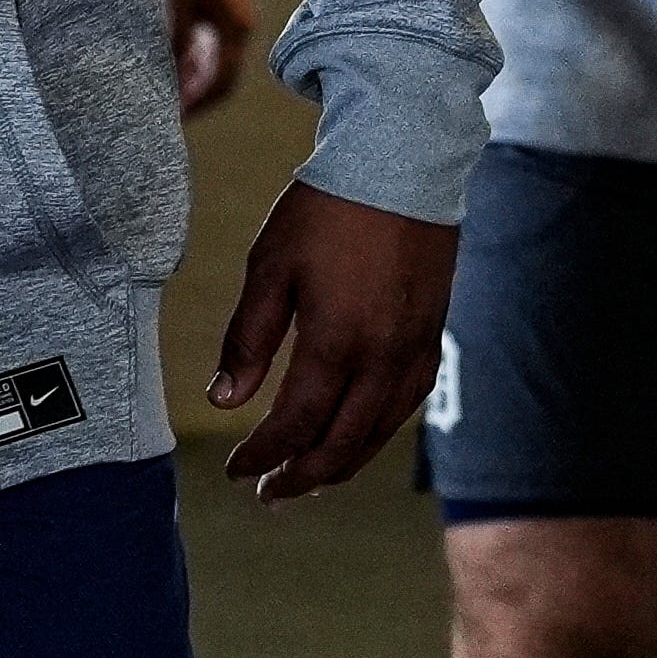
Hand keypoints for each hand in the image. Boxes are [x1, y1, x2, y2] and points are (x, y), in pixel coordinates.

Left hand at [168, 0, 257, 117]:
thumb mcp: (177, 1)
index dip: (198, 101)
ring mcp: (231, 26)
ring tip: (164, 93)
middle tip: (166, 111)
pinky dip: (191, 65)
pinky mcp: (221, 19)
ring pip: (215, 67)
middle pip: (221, 78)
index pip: (222, 80)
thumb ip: (175, 37)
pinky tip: (171, 70)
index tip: (174, 114)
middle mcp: (238, 31)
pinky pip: (210, 52)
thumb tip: (168, 72)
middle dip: (194, 97)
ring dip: (192, 82)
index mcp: (235, 29)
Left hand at [209, 180, 458, 502]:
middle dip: (300, 476)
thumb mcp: (269, 267)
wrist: (403, 163)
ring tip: (310, 480)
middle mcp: (383, 356)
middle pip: (342, 443)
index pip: (295, 423)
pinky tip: (358, 435)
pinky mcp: (433, 334)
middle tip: (268, 494)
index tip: (235, 469)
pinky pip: (408, 404)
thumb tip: (223, 400)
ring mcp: (415, 348)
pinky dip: (378, 431)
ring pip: (380, 431)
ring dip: (341, 464)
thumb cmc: (327, 210)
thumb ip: (247, 340)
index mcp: (336, 340)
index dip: (262, 455)